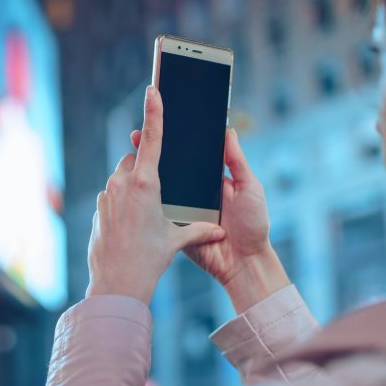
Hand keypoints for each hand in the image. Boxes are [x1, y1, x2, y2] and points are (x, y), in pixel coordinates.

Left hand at [86, 86, 225, 305]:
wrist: (115, 283)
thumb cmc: (149, 260)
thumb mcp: (176, 241)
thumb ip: (198, 229)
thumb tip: (218, 230)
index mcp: (145, 183)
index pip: (152, 139)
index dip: (155, 112)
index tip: (153, 89)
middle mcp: (122, 183)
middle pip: (135, 162)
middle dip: (147, 170)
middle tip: (160, 194)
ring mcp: (106, 195)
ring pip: (122, 180)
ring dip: (133, 189)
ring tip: (145, 218)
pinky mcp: (98, 209)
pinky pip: (112, 198)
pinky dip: (122, 205)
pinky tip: (130, 227)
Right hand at [130, 126, 288, 313]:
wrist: (244, 263)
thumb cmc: (254, 225)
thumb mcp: (250, 188)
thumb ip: (237, 162)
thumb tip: (228, 130)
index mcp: (212, 180)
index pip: (192, 155)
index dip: (177, 141)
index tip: (162, 123)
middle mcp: (195, 193)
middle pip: (172, 170)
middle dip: (154, 154)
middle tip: (136, 135)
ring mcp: (183, 210)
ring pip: (162, 190)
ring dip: (147, 177)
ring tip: (132, 157)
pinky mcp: (175, 227)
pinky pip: (159, 213)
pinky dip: (148, 203)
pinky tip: (136, 189)